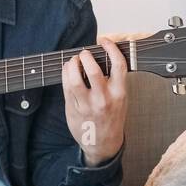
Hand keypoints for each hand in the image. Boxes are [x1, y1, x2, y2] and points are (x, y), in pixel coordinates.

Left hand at [60, 38, 126, 166]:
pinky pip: (66, 87)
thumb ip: (114, 80)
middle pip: (94, 71)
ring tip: (73, 61)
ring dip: (72, 65)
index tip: (105, 41)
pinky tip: (67, 70)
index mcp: (119, 94)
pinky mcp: (73, 108)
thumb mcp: (120, 99)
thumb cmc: (112, 118)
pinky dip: (65, 74)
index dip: (111, 48)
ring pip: (75, 79)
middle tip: (84, 53)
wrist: (103, 144)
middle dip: (86, 57)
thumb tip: (102, 57)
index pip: (118, 65)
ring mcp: (87, 105)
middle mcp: (103, 99)